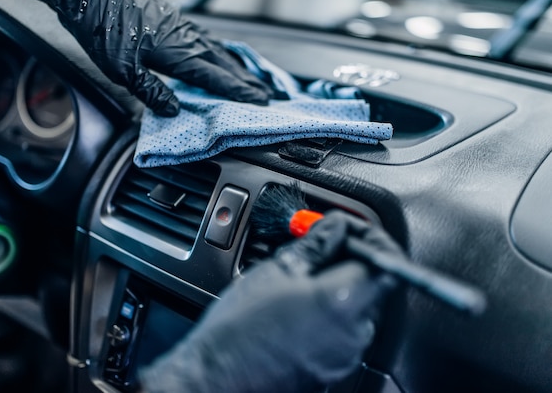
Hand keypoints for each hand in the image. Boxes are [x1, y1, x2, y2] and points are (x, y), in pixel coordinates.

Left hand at [17, 0, 271, 116]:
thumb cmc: (101, 29)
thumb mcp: (121, 70)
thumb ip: (151, 91)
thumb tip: (173, 110)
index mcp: (176, 52)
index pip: (215, 77)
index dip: (238, 91)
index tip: (259, 101)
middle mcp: (184, 37)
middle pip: (223, 63)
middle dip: (245, 81)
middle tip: (266, 95)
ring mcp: (179, 24)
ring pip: (215, 48)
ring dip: (235, 66)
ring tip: (249, 78)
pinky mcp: (171, 17)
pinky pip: (203, 37)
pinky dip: (217, 50)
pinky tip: (217, 53)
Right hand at [138, 211, 402, 392]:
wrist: (216, 376)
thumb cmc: (238, 328)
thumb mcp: (275, 271)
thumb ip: (316, 245)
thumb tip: (335, 227)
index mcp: (342, 301)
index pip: (385, 259)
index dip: (371, 237)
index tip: (350, 229)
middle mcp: (353, 332)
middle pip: (372, 283)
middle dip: (351, 260)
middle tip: (321, 247)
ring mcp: (345, 355)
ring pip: (358, 308)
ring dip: (338, 286)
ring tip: (301, 279)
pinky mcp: (333, 368)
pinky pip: (343, 331)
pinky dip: (330, 313)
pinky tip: (298, 307)